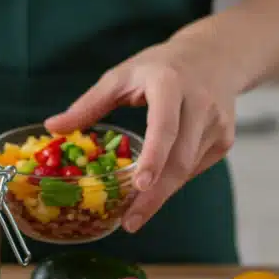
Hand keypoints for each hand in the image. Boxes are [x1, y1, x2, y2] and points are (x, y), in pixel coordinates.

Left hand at [45, 38, 237, 232]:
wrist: (215, 56)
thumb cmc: (160, 67)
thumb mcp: (121, 76)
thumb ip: (89, 104)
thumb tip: (53, 127)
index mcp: (171, 84)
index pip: (165, 125)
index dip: (154, 156)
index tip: (141, 184)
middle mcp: (200, 104)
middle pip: (180, 158)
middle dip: (156, 195)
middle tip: (130, 222)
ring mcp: (217, 124)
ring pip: (188, 169)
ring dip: (162, 193)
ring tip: (136, 213)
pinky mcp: (225, 139)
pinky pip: (195, 169)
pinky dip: (174, 181)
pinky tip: (158, 186)